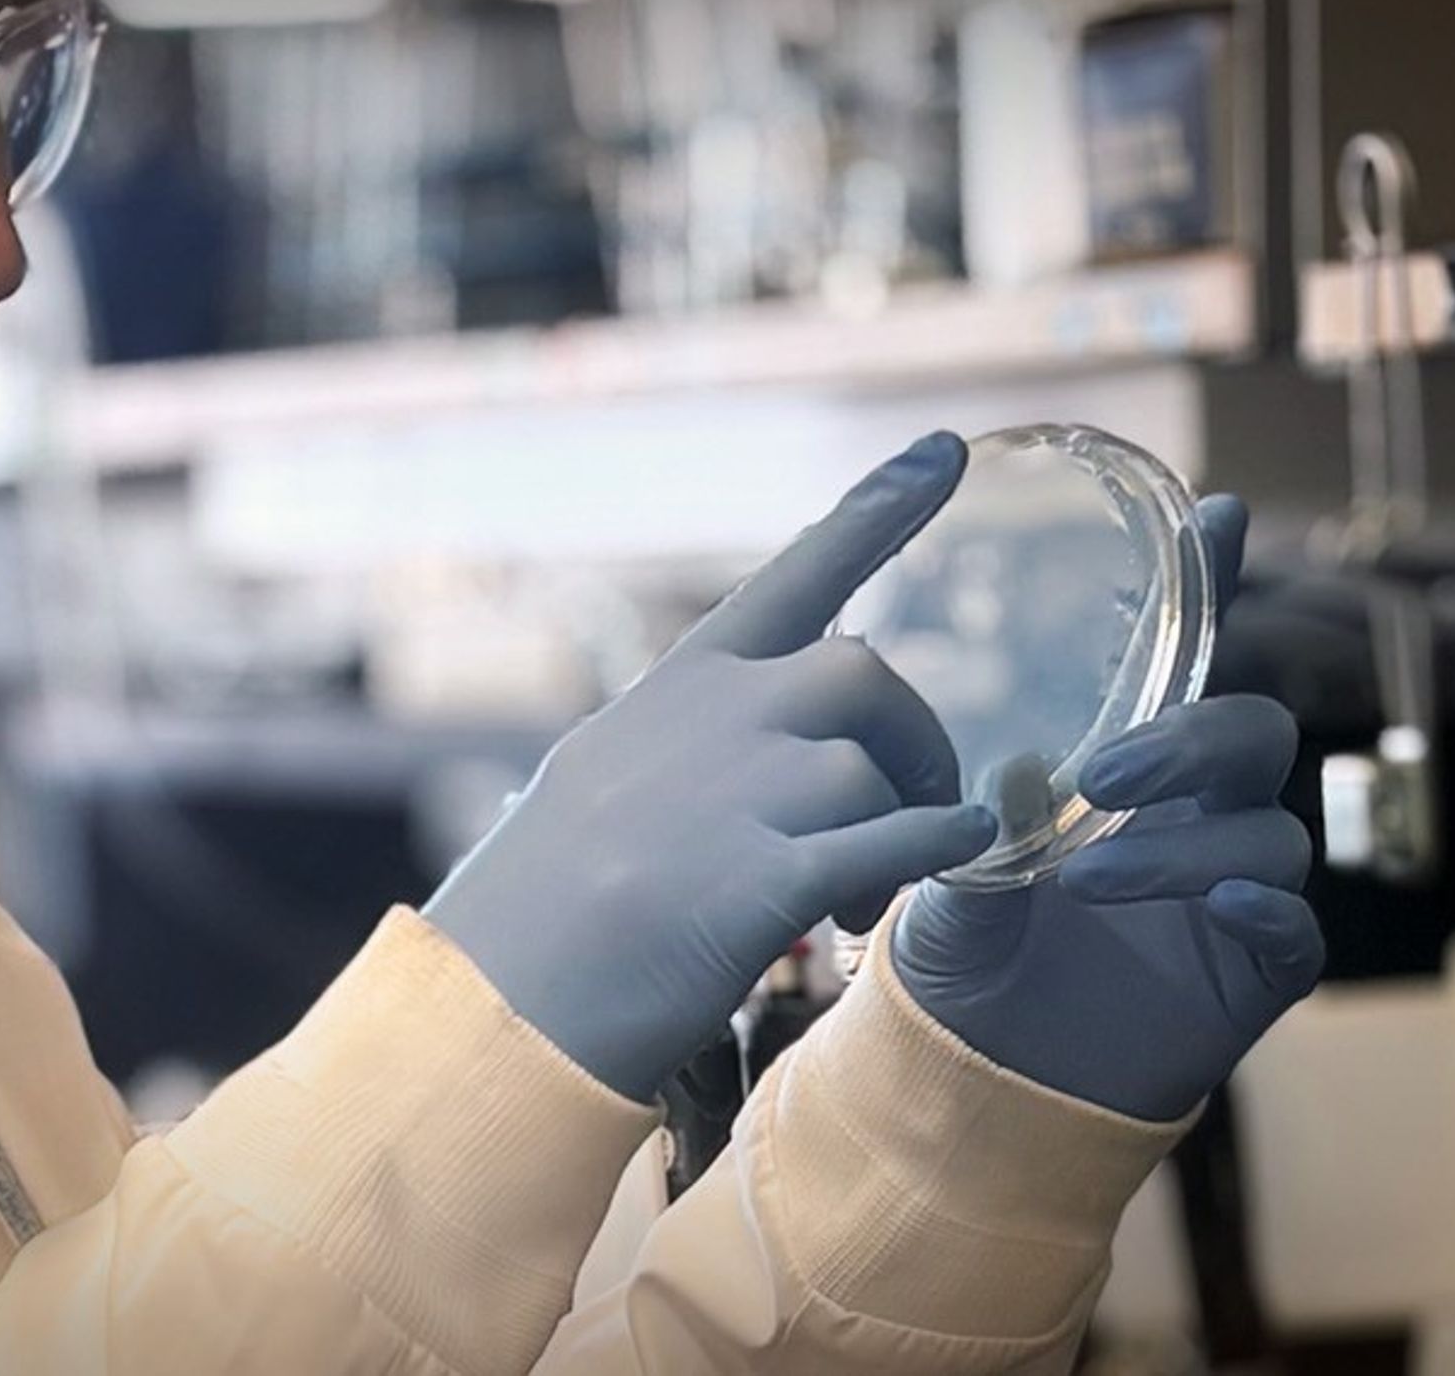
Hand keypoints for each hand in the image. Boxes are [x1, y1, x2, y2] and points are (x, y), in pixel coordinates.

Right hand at [424, 434, 999, 1099]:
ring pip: (871, 764)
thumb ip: (684, 750)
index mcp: (678, 689)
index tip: (947, 449)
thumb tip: (752, 760)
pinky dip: (940, 847)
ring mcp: (735, 794)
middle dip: (913, 739)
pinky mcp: (761, 879)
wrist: (495, 1005)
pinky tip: (959, 858)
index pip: (796, 572)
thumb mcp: (601, 784)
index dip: (880, 508)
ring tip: (862, 899)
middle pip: (862, 675)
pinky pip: (893, 843)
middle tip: (916, 811)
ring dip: (905, 822)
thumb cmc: (540, 913)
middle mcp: (711, 720)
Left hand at [886, 495, 1325, 1121]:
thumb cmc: (962, 950)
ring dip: (1189, 840)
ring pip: (1276, 825)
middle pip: (1254, 731)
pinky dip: (1267, 907)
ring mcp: (1233, 886)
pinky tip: (1221, 904)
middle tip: (1107, 769)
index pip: (1186, 658)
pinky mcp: (1253, 970)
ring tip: (1093, 872)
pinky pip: (1299, 926)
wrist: (968, 1077)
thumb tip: (1015, 771)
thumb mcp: (942, 868)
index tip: (1222, 512)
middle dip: (1193, 737)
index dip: (1214, 585)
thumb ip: (980, 817)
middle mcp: (1196, 810)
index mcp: (1131, 760)